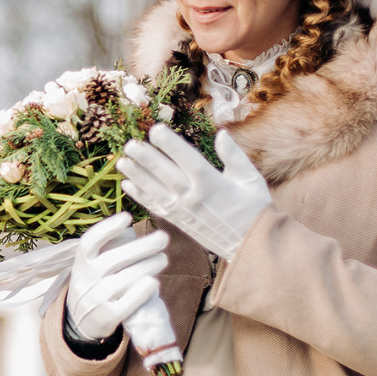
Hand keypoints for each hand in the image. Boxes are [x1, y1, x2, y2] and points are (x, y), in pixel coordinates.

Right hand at [66, 211, 169, 341]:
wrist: (79, 322)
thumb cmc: (94, 286)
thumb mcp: (89, 267)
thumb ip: (105, 251)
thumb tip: (132, 230)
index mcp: (81, 263)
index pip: (89, 242)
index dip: (107, 228)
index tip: (127, 217)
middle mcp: (86, 280)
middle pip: (115, 259)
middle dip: (143, 246)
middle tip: (163, 238)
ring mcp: (96, 299)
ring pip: (126, 279)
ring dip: (149, 266)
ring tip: (163, 259)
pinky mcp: (108, 317)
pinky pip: (129, 302)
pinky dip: (143, 290)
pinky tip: (154, 281)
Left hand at [118, 128, 271, 261]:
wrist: (252, 246)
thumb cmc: (254, 209)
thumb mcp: (250, 179)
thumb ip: (234, 156)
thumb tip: (221, 134)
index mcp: (212, 183)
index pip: (187, 159)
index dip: (170, 144)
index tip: (155, 129)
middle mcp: (194, 197)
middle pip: (165, 173)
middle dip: (146, 158)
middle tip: (130, 144)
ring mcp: (183, 211)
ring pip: (155, 190)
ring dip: (137, 176)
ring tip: (122, 162)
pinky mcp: (178, 223)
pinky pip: (155, 208)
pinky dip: (140, 196)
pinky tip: (127, 185)